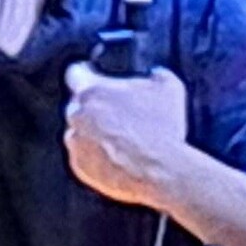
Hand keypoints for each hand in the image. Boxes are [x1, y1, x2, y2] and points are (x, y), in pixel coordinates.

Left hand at [64, 63, 189, 207]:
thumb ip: (155, 74)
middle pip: (78, 105)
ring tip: (121, 141)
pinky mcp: (79, 166)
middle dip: (94, 108)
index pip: (76, 72)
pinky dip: (95, 156)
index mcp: (92, 90)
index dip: (86, 73)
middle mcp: (77, 114)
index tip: (93, 76)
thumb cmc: (163, 128)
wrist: (161, 172)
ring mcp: (76, 142)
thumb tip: (154, 74)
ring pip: (78, 132)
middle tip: (119, 115)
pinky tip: (118, 158)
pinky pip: (83, 157)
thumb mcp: (170, 88)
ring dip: (92, 133)